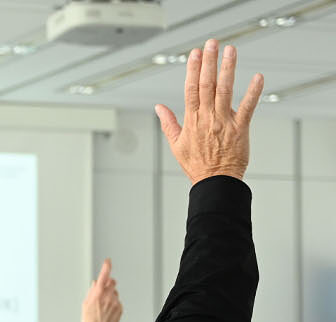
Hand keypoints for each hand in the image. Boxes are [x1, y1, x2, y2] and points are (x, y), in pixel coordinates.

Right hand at [81, 259, 122, 321]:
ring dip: (110, 295)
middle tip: (102, 290)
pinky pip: (117, 301)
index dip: (106, 267)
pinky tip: (107, 311)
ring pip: (115, 292)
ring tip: (103, 306)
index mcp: (98, 294)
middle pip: (112, 282)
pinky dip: (113, 303)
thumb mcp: (85, 305)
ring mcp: (115, 302)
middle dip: (108, 283)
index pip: (103, 276)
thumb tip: (95, 284)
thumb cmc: (90, 321)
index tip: (107, 261)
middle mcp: (108, 296)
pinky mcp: (120, 308)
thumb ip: (91, 292)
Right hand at [155, 40, 263, 183]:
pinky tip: (258, 77)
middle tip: (211, 43)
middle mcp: (208, 118)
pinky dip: (254, 92)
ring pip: (225, 90)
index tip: (194, 54)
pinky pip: (248, 107)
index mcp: (192, 120)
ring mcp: (225, 122)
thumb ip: (168, 123)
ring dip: (228, 69)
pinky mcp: (241, 128)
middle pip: (207, 84)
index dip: (192, 69)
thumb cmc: (197, 165)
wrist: (215, 181)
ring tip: (231, 51)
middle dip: (209, 62)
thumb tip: (159, 108)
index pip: (190, 89)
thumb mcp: (176, 145)